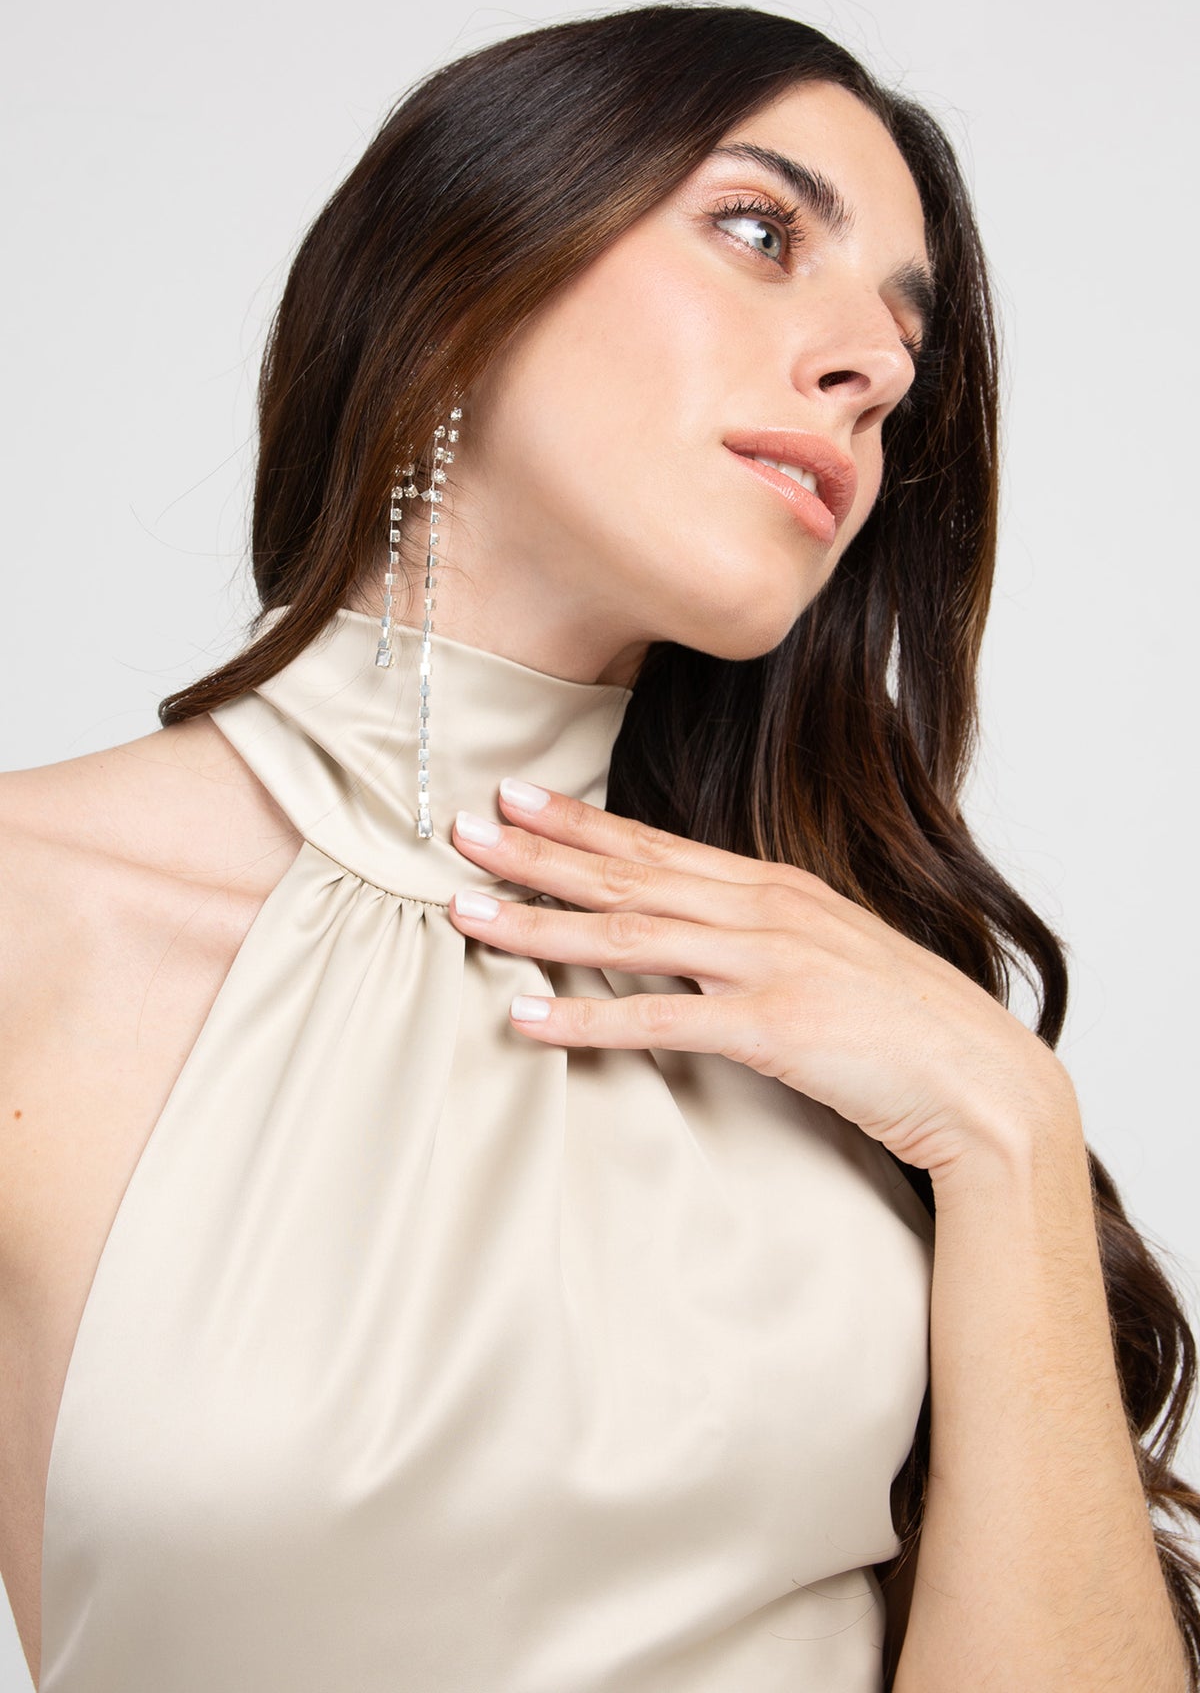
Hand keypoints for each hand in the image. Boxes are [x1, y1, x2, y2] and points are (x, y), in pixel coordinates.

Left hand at [447, 778, 1075, 1181]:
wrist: (985, 1082)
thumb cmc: (908, 1025)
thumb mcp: (830, 956)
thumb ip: (761, 937)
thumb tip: (696, 935)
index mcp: (776, 888)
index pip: (656, 844)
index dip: (578, 821)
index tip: (513, 797)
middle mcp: (764, 910)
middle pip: (628, 872)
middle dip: (537, 849)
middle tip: (459, 827)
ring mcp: (768, 963)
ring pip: (629, 931)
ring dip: (538, 921)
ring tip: (464, 910)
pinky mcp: (772, 1026)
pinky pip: (659, 1019)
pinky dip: (586, 1018)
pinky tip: (526, 1018)